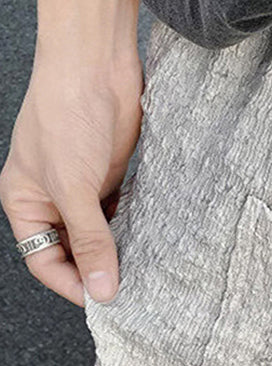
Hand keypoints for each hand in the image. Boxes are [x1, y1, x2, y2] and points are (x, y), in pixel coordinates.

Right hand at [0, 46, 143, 306]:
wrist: (96, 63)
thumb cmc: (67, 116)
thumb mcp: (74, 188)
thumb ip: (90, 240)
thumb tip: (102, 289)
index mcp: (25, 204)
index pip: (45, 262)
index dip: (74, 285)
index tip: (106, 303)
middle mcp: (51, 201)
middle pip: (74, 253)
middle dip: (99, 271)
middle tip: (132, 293)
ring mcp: (82, 189)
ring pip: (101, 236)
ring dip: (120, 253)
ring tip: (146, 273)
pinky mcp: (111, 177)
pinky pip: (121, 216)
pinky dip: (134, 230)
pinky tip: (152, 243)